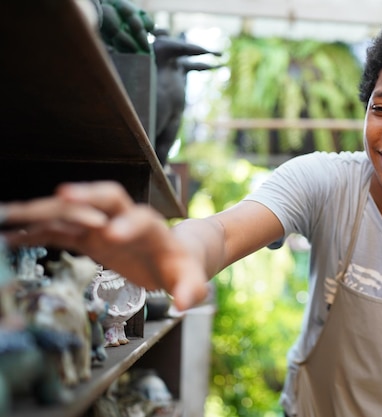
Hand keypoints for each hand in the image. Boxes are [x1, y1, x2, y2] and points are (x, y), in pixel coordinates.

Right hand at [0, 181, 207, 310]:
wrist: (173, 257)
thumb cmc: (182, 267)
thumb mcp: (191, 280)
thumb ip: (191, 290)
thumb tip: (186, 304)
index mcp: (153, 229)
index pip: (142, 219)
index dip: (128, 224)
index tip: (112, 234)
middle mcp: (125, 219)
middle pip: (105, 199)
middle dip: (85, 197)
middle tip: (60, 197)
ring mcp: (104, 226)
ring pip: (75, 211)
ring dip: (46, 210)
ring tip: (11, 214)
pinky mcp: (88, 238)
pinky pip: (60, 231)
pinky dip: (38, 232)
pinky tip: (13, 236)